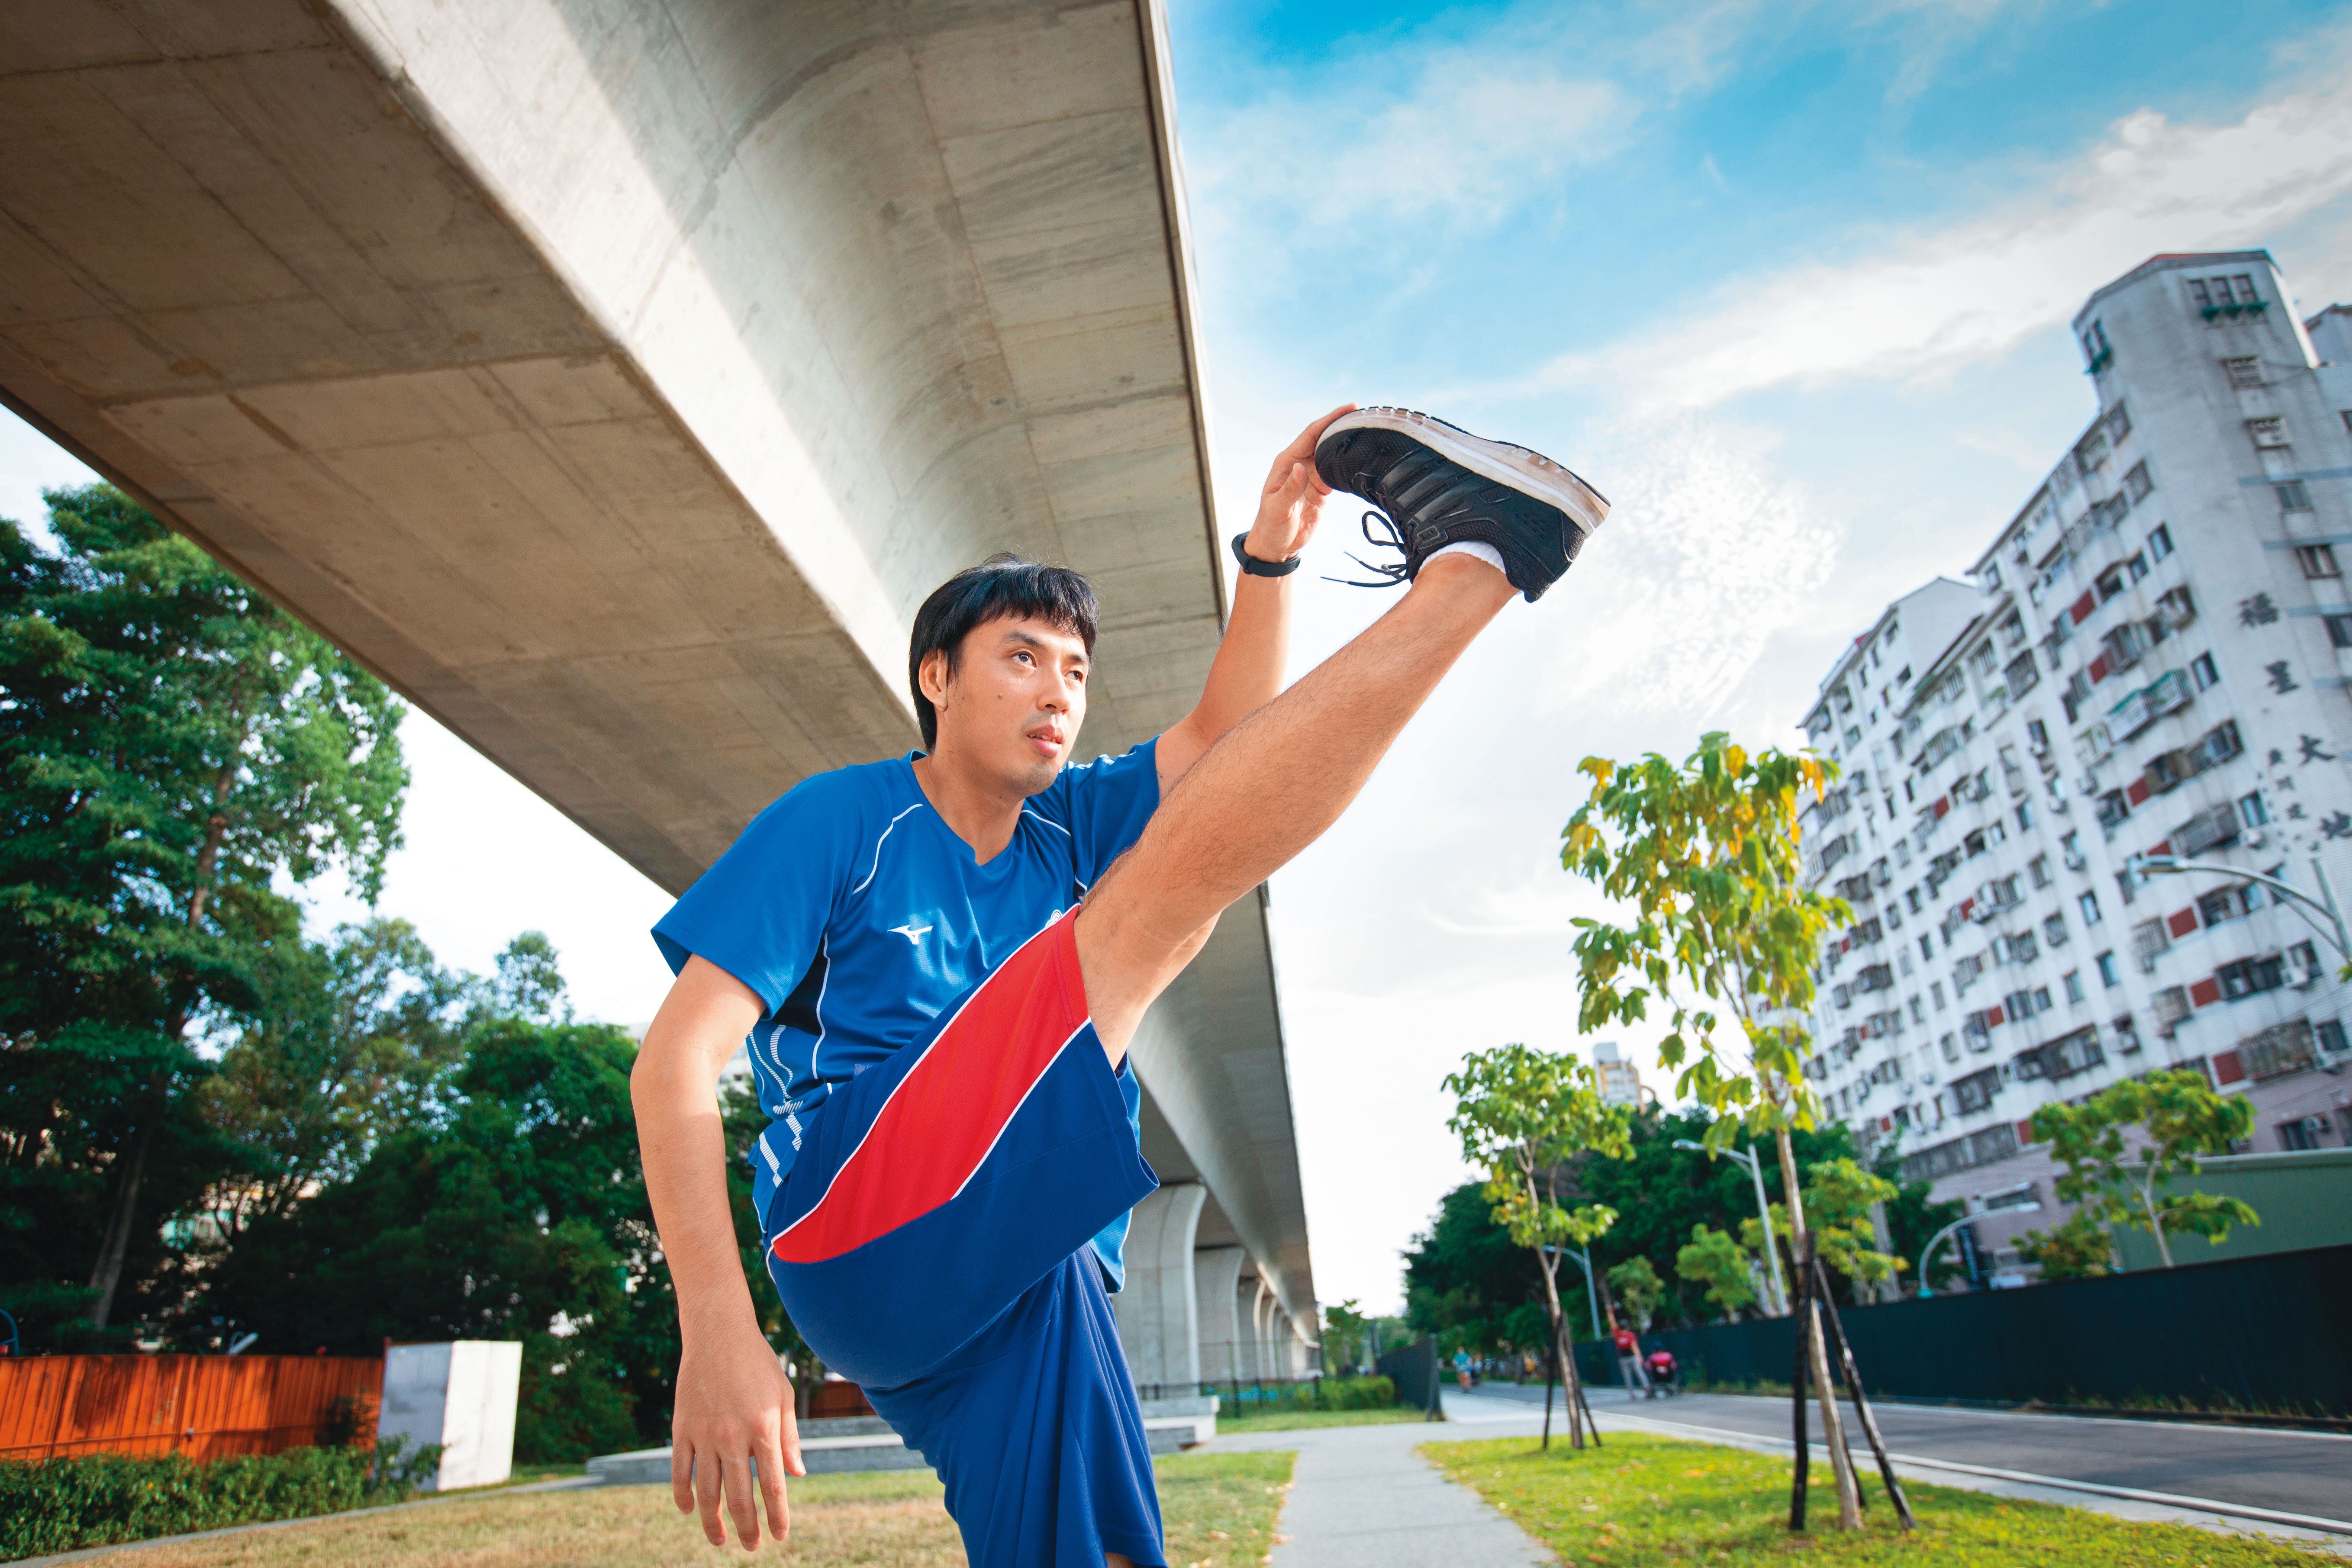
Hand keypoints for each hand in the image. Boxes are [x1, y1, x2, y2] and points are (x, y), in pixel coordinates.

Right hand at [670, 1320, 804, 1549]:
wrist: (718, 1332)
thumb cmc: (758, 1363)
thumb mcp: (783, 1396)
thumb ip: (789, 1438)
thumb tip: (798, 1475)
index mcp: (763, 1428)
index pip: (772, 1485)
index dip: (777, 1515)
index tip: (779, 1536)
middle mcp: (732, 1436)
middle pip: (739, 1497)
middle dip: (747, 1527)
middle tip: (751, 1547)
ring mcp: (703, 1434)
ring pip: (706, 1492)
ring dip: (713, 1522)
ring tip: (721, 1540)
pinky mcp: (681, 1429)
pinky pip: (679, 1472)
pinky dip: (683, 1495)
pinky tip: (690, 1510)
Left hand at [1244, 404, 1353, 564]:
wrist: (1276, 546)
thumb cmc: (1270, 526)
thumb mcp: (1278, 508)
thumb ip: (1290, 488)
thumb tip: (1301, 467)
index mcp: (1287, 463)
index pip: (1311, 434)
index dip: (1329, 420)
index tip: (1349, 407)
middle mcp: (1300, 465)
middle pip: (1323, 438)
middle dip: (1342, 425)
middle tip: (1364, 415)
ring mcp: (1312, 477)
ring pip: (1331, 453)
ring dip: (1346, 443)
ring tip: (1367, 431)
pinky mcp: (1321, 490)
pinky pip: (1336, 472)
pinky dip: (1347, 464)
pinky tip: (1360, 458)